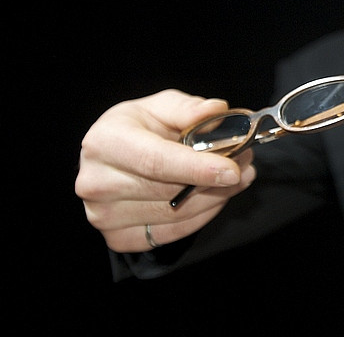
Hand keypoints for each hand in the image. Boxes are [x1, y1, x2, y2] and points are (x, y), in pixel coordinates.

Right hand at [75, 89, 255, 252]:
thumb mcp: (159, 106)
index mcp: (105, 143)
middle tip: (246, 163)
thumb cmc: (135, 128)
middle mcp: (97, 182)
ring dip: (215, 198)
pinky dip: (200, 217)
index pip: (156, 161)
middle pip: (169, 191)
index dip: (197, 168)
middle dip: (215, 180)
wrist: (110, 155)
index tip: (232, 170)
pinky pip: (171, 234)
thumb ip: (187, 109)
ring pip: (175, 215)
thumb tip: (216, 110)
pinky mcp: (118, 238)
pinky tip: (216, 197)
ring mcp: (104, 216)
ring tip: (238, 177)